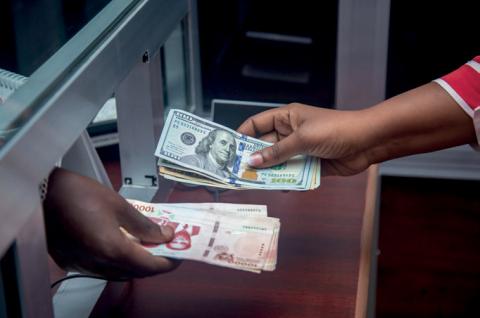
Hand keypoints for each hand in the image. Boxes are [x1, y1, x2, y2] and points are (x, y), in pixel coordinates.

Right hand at [43, 168, 179, 277]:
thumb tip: (164, 234)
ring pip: (119, 273)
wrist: (42, 193)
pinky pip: (102, 269)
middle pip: (136, 272)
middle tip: (167, 248)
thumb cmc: (76, 194)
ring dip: (137, 264)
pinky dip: (118, 262)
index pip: (150, 266)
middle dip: (155, 262)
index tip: (179, 254)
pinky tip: (123, 247)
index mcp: (112, 249)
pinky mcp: (73, 262)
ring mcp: (83, 265)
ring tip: (149, 246)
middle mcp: (98, 262)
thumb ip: (144, 224)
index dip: (168, 262)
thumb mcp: (119, 205)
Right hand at [237, 103, 372, 175]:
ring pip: (278, 162)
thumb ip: (277, 152)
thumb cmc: (335, 130)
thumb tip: (252, 161)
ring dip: (271, 172)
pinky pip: (293, 173)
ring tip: (258, 184)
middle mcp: (291, 133)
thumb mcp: (302, 139)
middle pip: (265, 146)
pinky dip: (287, 180)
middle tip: (241, 174)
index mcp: (286, 118)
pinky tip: (282, 187)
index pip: (257, 124)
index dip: (243, 135)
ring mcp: (300, 150)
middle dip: (255, 159)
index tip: (230, 151)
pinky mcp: (310, 164)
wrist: (367, 143)